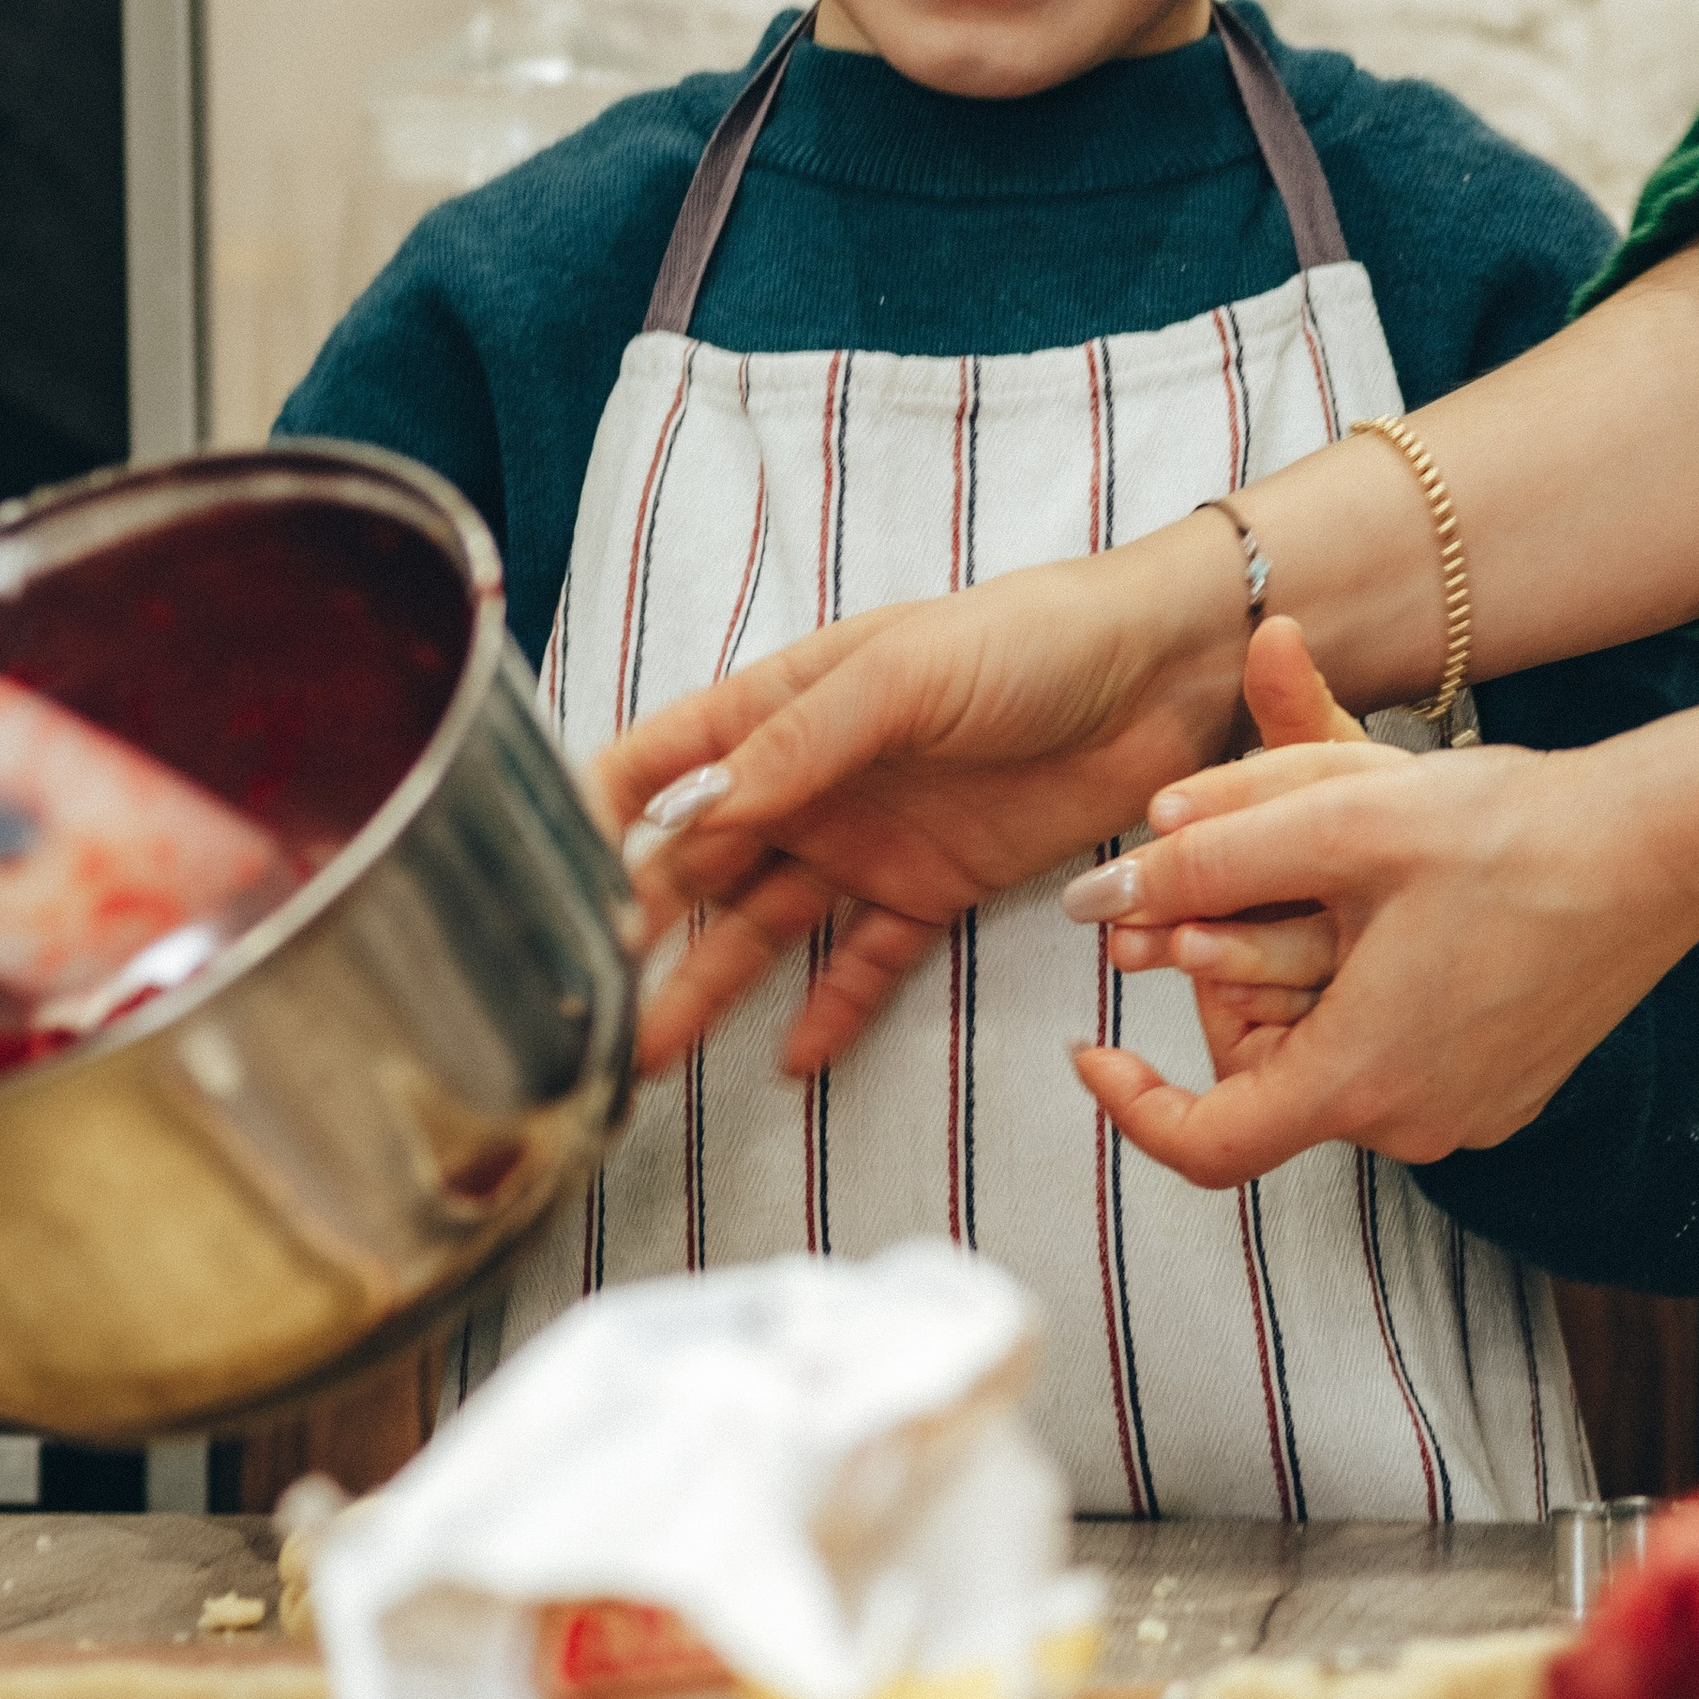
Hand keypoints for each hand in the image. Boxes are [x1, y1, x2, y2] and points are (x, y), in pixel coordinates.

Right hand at [596, 528, 1246, 1076]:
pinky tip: (788, 1060)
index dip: (590, 823)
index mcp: (779, 708)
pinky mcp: (936, 889)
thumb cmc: (1031, 638)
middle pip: (694, 866)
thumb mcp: (901, 675)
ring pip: (763, 930)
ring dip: (708, 989)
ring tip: (650, 1059)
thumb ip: (796, 745)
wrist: (1164, 672)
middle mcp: (807, 781)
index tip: (534, 891)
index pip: (653, 767)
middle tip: (579, 1009)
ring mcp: (868, 840)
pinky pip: (866, 961)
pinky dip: (830, 1009)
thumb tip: (690, 811)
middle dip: (632, 932)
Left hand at [1064, 706, 1698, 1185]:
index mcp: (1359, 1079)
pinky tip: (1400, 913)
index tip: (1092, 1047)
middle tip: (1230, 885)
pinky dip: (1369, 994)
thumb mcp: (1337, 822)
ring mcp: (1466, 1112)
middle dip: (1228, 985)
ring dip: (1302, 981)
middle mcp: (1412, 1122)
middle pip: (1267, 1076)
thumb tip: (1098, 904)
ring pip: (1333, 1060)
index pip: (1204, 1145)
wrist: (1661, 848)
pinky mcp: (1505, 1087)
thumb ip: (1205, 861)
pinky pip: (1400, 1055)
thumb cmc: (1509, 830)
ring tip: (1327, 882)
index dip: (1132, 1104)